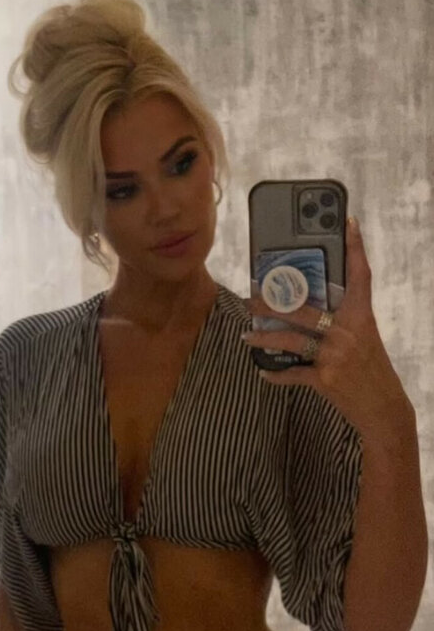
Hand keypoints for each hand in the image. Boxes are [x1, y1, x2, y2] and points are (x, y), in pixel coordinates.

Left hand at [242, 217, 410, 436]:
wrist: (383, 408)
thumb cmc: (372, 370)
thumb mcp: (365, 338)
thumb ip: (343, 320)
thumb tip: (314, 304)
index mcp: (362, 317)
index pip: (361, 276)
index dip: (355, 248)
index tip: (348, 222)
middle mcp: (348, 332)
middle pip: (303, 309)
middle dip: (271, 304)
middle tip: (250, 295)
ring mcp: (336, 356)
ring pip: (291, 340)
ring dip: (265, 338)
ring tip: (246, 336)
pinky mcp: (325, 380)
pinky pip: (294, 374)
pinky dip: (277, 374)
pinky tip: (264, 371)